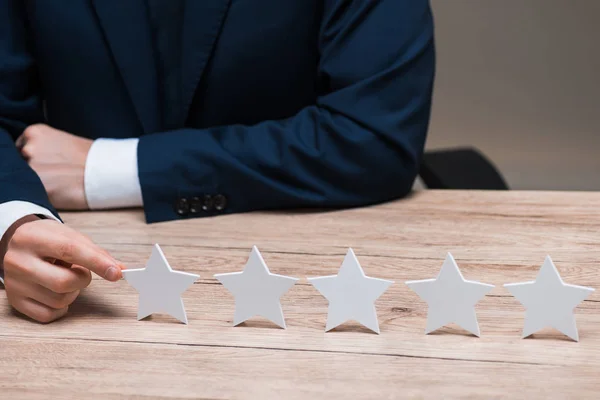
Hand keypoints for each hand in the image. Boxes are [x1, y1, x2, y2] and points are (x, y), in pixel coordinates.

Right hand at [1, 217, 123, 322]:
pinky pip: (48, 315)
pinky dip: (61, 307)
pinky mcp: (15, 302)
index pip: (69, 250)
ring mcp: (14, 284)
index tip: (116, 273)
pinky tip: (56, 292)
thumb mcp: (71, 237)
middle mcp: (18, 261)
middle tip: (80, 271)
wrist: (20, 244)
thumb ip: (96, 253)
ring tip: (63, 277)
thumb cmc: (49, 240)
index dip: (97, 263)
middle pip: (63, 282)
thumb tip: (119, 270)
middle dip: (82, 280)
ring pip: (58, 300)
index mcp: (32, 238)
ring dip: (72, 293)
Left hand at [17, 124, 92, 209]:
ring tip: (61, 184)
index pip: (20, 149)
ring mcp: (32, 167)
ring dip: (38, 183)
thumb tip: (38, 159)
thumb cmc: (92, 158)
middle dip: (35, 170)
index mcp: (35, 132)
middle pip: (21, 163)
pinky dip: (44, 195)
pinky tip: (61, 192)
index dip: (34, 160)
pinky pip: (34, 193)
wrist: (108, 170)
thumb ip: (45, 148)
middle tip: (57, 175)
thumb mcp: (64, 141)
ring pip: (26, 179)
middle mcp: (29, 147)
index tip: (49, 166)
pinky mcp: (38, 186)